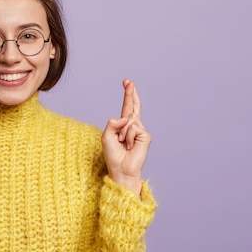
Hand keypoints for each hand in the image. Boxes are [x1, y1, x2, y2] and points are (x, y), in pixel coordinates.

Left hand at [101, 79, 150, 194]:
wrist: (121, 169)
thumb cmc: (113, 156)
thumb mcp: (107, 137)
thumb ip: (112, 123)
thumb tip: (126, 117)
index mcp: (123, 126)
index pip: (127, 108)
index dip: (128, 96)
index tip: (127, 82)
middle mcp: (133, 127)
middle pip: (133, 107)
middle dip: (130, 94)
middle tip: (129, 81)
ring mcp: (140, 131)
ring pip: (129, 120)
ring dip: (122, 133)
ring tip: (123, 144)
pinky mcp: (145, 136)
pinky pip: (133, 128)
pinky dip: (128, 136)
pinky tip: (130, 146)